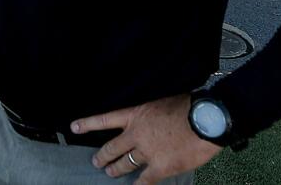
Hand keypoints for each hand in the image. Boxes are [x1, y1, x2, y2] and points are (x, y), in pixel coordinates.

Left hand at [72, 94, 222, 184]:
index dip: (88, 124)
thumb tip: (154, 122)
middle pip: (112, 147)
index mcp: (136, 115)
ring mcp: (147, 152)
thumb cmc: (189, 107)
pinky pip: (144, 180)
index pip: (105, 119)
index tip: (74, 127)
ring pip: (125, 163)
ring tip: (109, 173)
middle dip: (103, 155)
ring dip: (116, 169)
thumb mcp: (163, 103)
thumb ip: (153, 116)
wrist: (206, 120)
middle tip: (97, 161)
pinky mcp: (160, 167)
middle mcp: (136, 134)